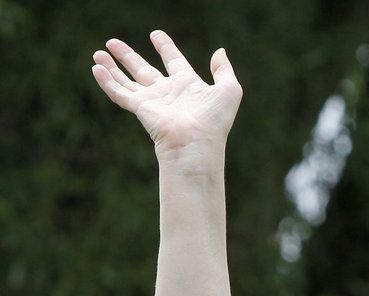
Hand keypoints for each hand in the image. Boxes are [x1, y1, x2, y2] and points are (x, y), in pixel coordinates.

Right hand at [92, 30, 241, 169]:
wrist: (197, 144)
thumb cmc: (215, 122)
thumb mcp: (229, 90)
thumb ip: (224, 70)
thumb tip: (219, 52)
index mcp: (188, 85)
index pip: (174, 61)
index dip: (165, 47)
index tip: (156, 35)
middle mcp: (168, 93)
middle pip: (144, 70)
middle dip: (128, 56)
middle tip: (113, 42)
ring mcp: (153, 102)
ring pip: (127, 81)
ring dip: (112, 67)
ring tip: (98, 53)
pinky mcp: (140, 109)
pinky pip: (119, 92)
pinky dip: (107, 81)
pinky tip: (96, 69)